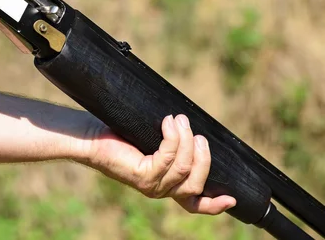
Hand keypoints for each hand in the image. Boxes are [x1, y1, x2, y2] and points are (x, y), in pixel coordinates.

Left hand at [80, 114, 236, 214]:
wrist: (92, 136)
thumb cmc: (121, 135)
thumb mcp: (153, 141)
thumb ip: (174, 145)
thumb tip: (193, 129)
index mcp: (166, 185)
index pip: (194, 204)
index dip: (214, 204)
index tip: (232, 198)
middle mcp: (160, 190)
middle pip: (196, 183)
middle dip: (203, 157)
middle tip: (197, 134)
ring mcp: (151, 185)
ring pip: (183, 168)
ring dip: (185, 141)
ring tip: (179, 120)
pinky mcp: (142, 175)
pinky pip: (167, 157)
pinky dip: (172, 137)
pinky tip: (167, 123)